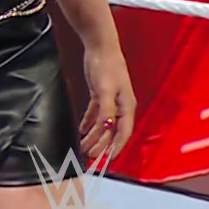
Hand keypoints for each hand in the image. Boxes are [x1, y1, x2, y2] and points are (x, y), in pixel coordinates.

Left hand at [79, 39, 136, 160]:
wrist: (100, 48)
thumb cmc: (107, 67)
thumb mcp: (106, 89)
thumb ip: (106, 109)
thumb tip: (107, 128)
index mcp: (126, 107)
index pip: (122, 133)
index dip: (115, 147)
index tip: (106, 160)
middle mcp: (120, 107)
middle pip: (111, 131)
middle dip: (102, 145)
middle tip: (90, 157)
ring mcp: (110, 101)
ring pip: (102, 124)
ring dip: (93, 136)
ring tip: (83, 147)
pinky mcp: (100, 95)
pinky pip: (95, 114)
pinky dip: (89, 123)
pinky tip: (82, 131)